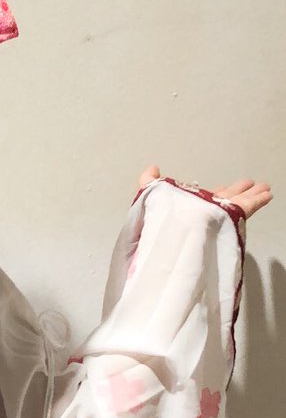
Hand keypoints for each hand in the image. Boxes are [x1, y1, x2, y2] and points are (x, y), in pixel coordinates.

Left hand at [137, 164, 272, 219]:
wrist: (169, 249)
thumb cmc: (158, 228)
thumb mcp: (150, 200)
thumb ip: (150, 185)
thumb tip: (152, 168)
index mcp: (188, 210)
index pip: (205, 199)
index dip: (216, 192)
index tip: (225, 187)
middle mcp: (204, 214)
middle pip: (225, 199)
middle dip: (237, 192)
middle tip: (250, 184)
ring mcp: (216, 218)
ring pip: (237, 203)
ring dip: (251, 195)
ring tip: (264, 188)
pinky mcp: (228, 221)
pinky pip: (244, 209)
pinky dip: (256, 201)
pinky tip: (267, 196)